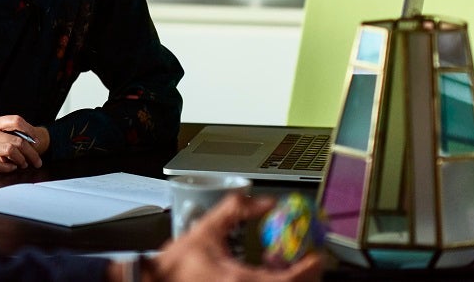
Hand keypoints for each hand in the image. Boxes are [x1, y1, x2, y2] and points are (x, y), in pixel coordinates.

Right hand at [0, 114, 44, 168]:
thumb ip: (10, 132)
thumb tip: (33, 139)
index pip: (16, 120)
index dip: (30, 131)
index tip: (36, 141)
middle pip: (17, 140)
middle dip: (31, 153)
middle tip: (36, 160)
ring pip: (9, 150)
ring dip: (21, 160)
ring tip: (24, 164)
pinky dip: (8, 168)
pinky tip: (12, 167)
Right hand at [146, 193, 323, 281]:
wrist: (156, 281)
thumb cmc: (177, 263)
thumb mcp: (206, 229)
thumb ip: (234, 211)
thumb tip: (262, 200)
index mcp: (239, 279)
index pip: (287, 280)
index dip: (307, 269)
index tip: (317, 255)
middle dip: (307, 276)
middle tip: (313, 260)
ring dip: (291, 279)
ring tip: (295, 266)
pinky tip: (271, 272)